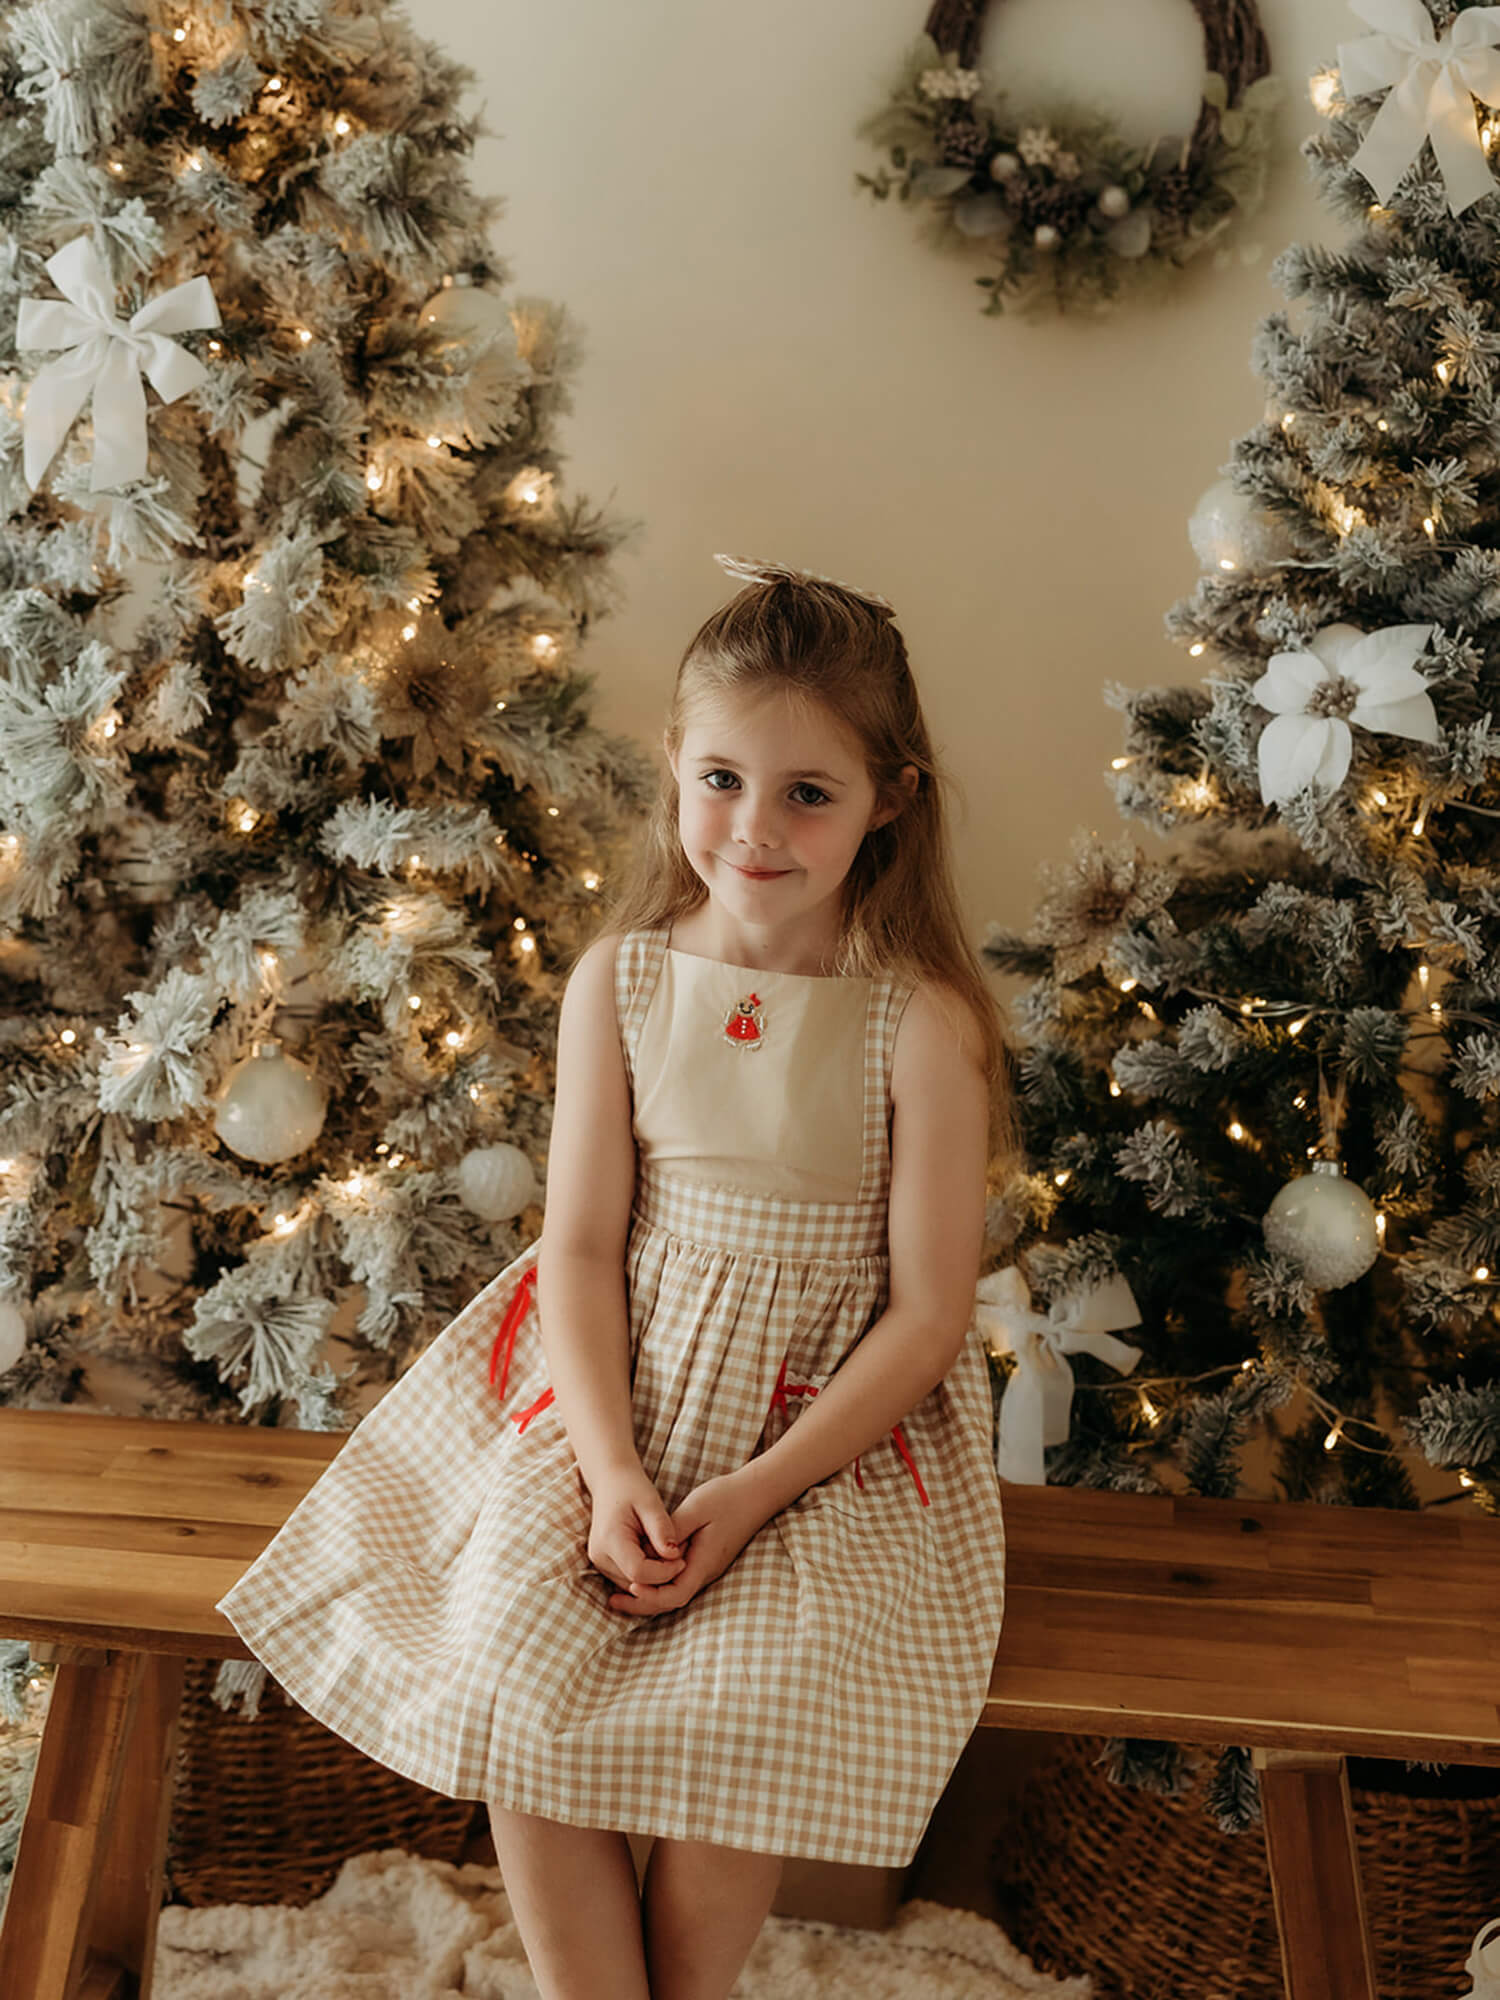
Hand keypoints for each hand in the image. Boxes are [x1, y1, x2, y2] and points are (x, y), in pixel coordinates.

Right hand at [586, 1464, 687, 1596]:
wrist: (610, 1481)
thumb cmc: (632, 1487)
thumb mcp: (651, 1503)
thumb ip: (662, 1529)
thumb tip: (674, 1556)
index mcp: (609, 1539)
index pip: (638, 1572)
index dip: (664, 1572)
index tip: (683, 1559)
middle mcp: (600, 1556)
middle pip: (635, 1582)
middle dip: (661, 1576)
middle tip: (680, 1556)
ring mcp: (599, 1562)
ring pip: (633, 1585)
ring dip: (654, 1577)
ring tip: (669, 1553)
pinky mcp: (604, 1564)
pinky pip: (629, 1579)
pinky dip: (646, 1574)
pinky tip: (658, 1556)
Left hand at [605, 1467, 772, 1617]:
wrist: (756, 1493)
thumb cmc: (727, 1498)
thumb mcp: (696, 1508)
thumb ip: (672, 1530)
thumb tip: (649, 1549)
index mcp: (704, 1562)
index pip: (675, 1594)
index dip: (651, 1596)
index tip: (630, 1586)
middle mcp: (705, 1571)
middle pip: (671, 1600)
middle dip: (642, 1603)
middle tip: (613, 1601)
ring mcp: (706, 1567)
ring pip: (673, 1592)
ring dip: (648, 1594)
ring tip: (619, 1592)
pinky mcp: (704, 1560)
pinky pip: (678, 1580)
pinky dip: (658, 1582)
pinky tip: (641, 1574)